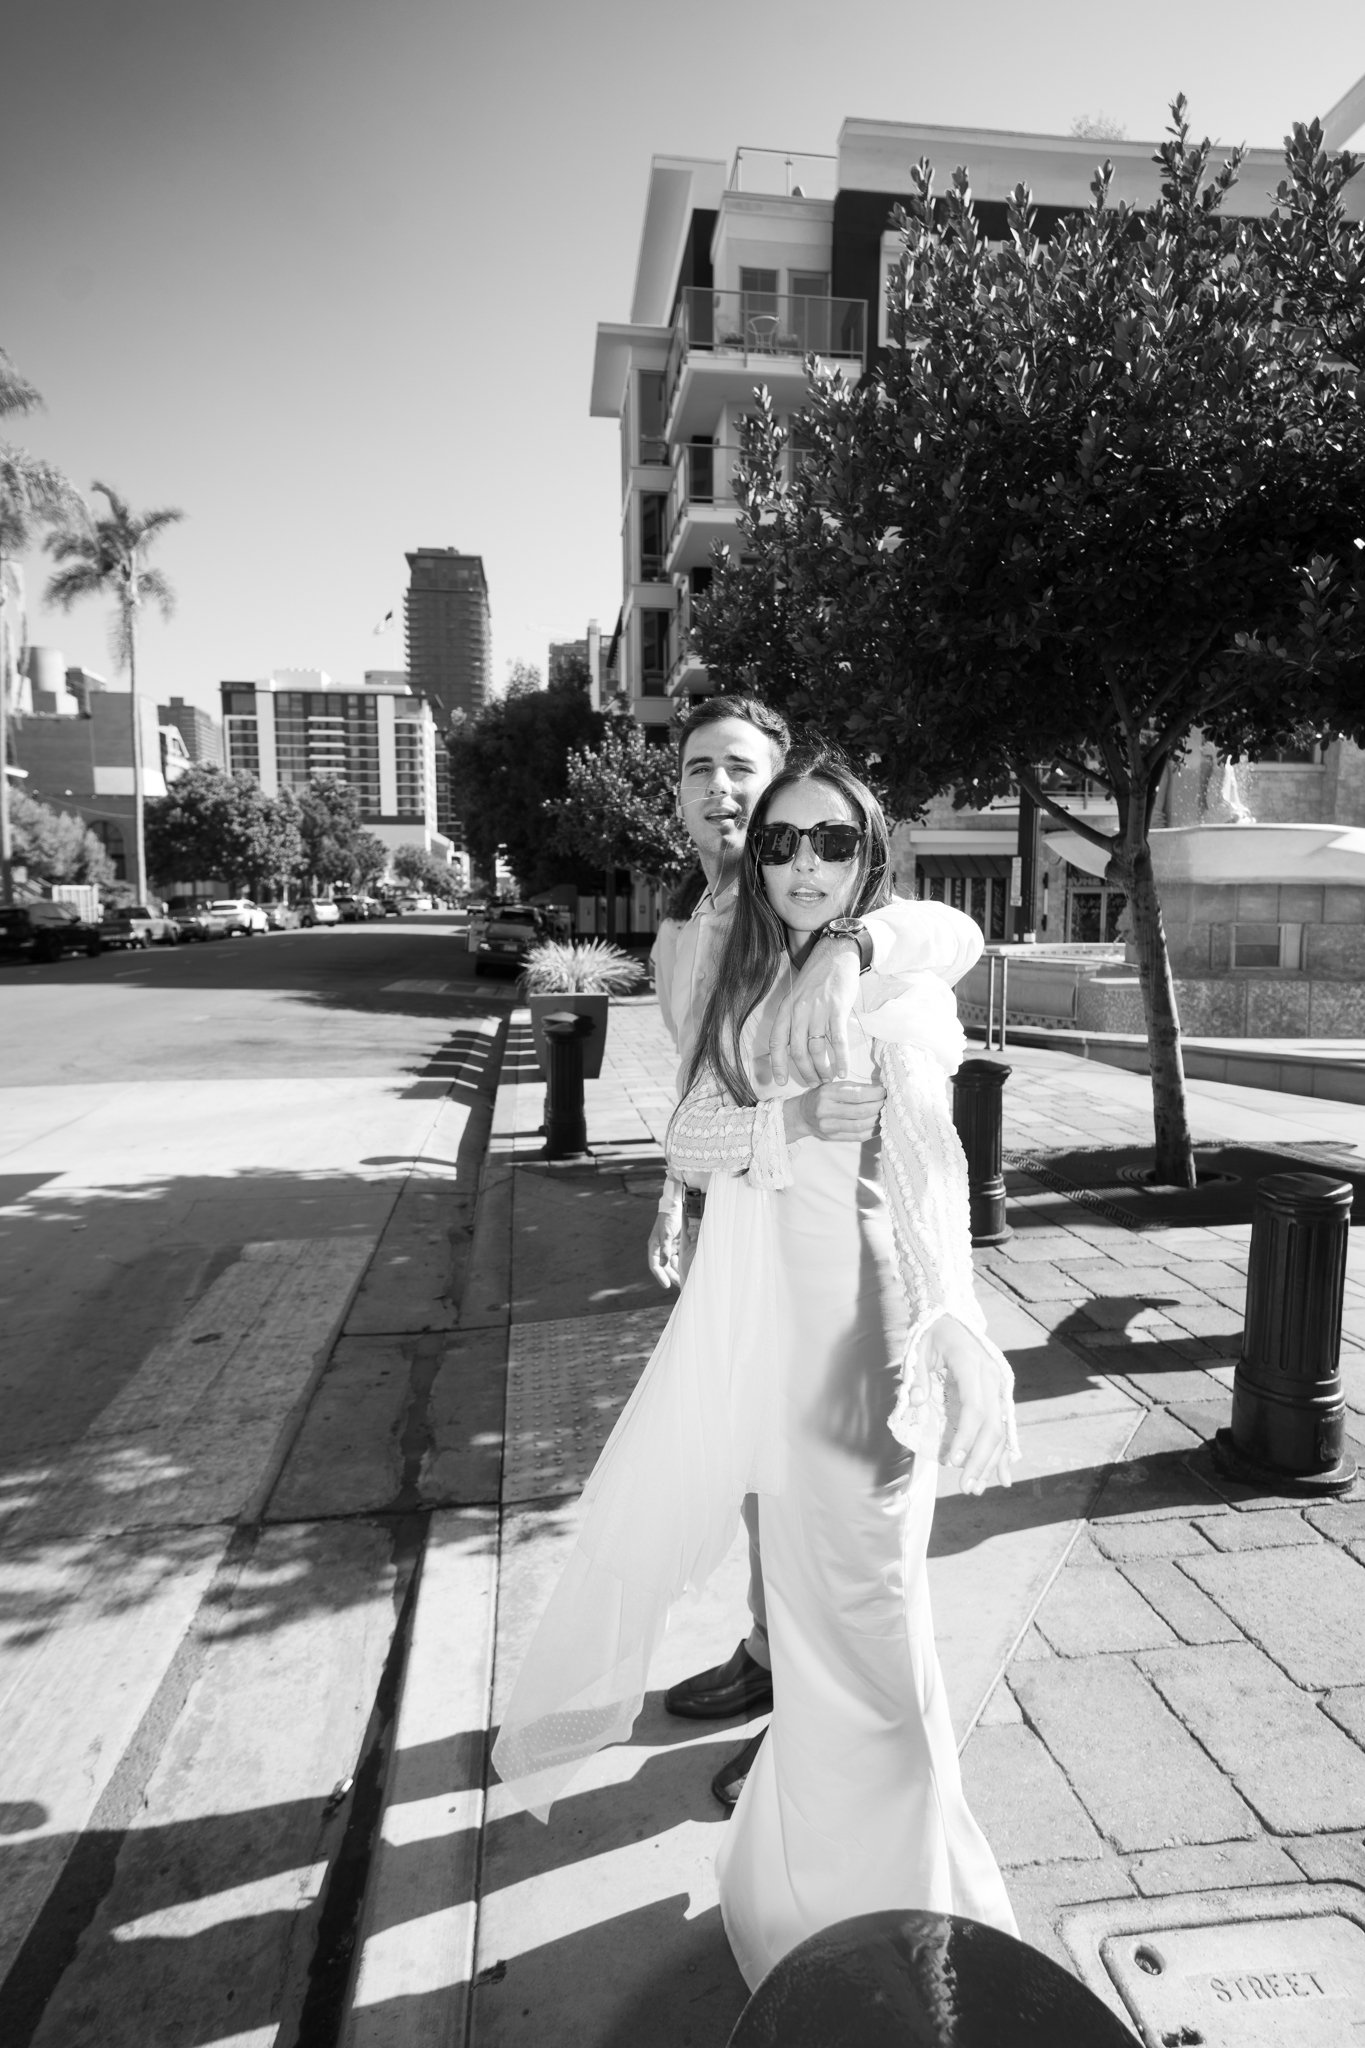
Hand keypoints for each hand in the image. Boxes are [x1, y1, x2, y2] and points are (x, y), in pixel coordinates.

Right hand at [647, 1210, 680, 1290]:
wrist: (676, 1207)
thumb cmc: (668, 1219)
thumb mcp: (666, 1234)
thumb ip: (665, 1249)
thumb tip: (663, 1264)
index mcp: (654, 1247)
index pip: (655, 1265)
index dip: (660, 1276)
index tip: (666, 1285)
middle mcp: (660, 1249)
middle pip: (665, 1267)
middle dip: (671, 1277)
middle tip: (679, 1286)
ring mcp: (669, 1248)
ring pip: (672, 1264)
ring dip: (677, 1272)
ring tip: (685, 1281)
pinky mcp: (677, 1246)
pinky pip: (679, 1258)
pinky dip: (682, 1264)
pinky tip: (688, 1269)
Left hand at [768, 937, 859, 1086]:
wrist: (836, 954)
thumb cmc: (817, 977)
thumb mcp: (797, 996)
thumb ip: (794, 1019)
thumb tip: (795, 1047)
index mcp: (786, 1009)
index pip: (777, 1042)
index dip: (777, 1064)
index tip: (781, 1081)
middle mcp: (799, 1011)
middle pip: (798, 1052)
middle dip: (806, 1072)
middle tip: (814, 1083)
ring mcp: (818, 1011)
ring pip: (817, 1050)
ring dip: (823, 1069)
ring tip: (828, 1079)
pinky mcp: (838, 1010)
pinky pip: (837, 1041)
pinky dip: (840, 1059)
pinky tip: (843, 1071)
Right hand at [787, 1079, 884, 1144]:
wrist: (802, 1115)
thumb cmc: (821, 1097)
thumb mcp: (832, 1086)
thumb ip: (853, 1087)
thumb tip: (879, 1090)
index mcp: (827, 1093)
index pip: (856, 1094)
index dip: (874, 1093)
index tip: (884, 1091)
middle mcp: (825, 1110)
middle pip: (860, 1111)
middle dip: (878, 1106)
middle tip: (887, 1102)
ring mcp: (828, 1127)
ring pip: (860, 1125)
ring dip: (877, 1119)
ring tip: (885, 1113)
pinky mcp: (833, 1138)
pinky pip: (858, 1137)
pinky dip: (872, 1131)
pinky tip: (880, 1125)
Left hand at [909, 1314, 1019, 1493]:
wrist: (951, 1317)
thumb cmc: (931, 1335)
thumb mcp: (917, 1349)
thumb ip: (917, 1376)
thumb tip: (916, 1402)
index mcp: (971, 1364)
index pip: (974, 1408)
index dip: (965, 1437)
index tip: (951, 1461)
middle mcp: (992, 1376)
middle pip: (992, 1424)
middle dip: (980, 1459)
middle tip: (965, 1486)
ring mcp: (999, 1385)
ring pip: (1001, 1429)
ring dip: (991, 1461)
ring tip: (978, 1488)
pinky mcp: (999, 1394)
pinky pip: (1004, 1426)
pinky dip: (1004, 1452)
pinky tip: (1003, 1476)